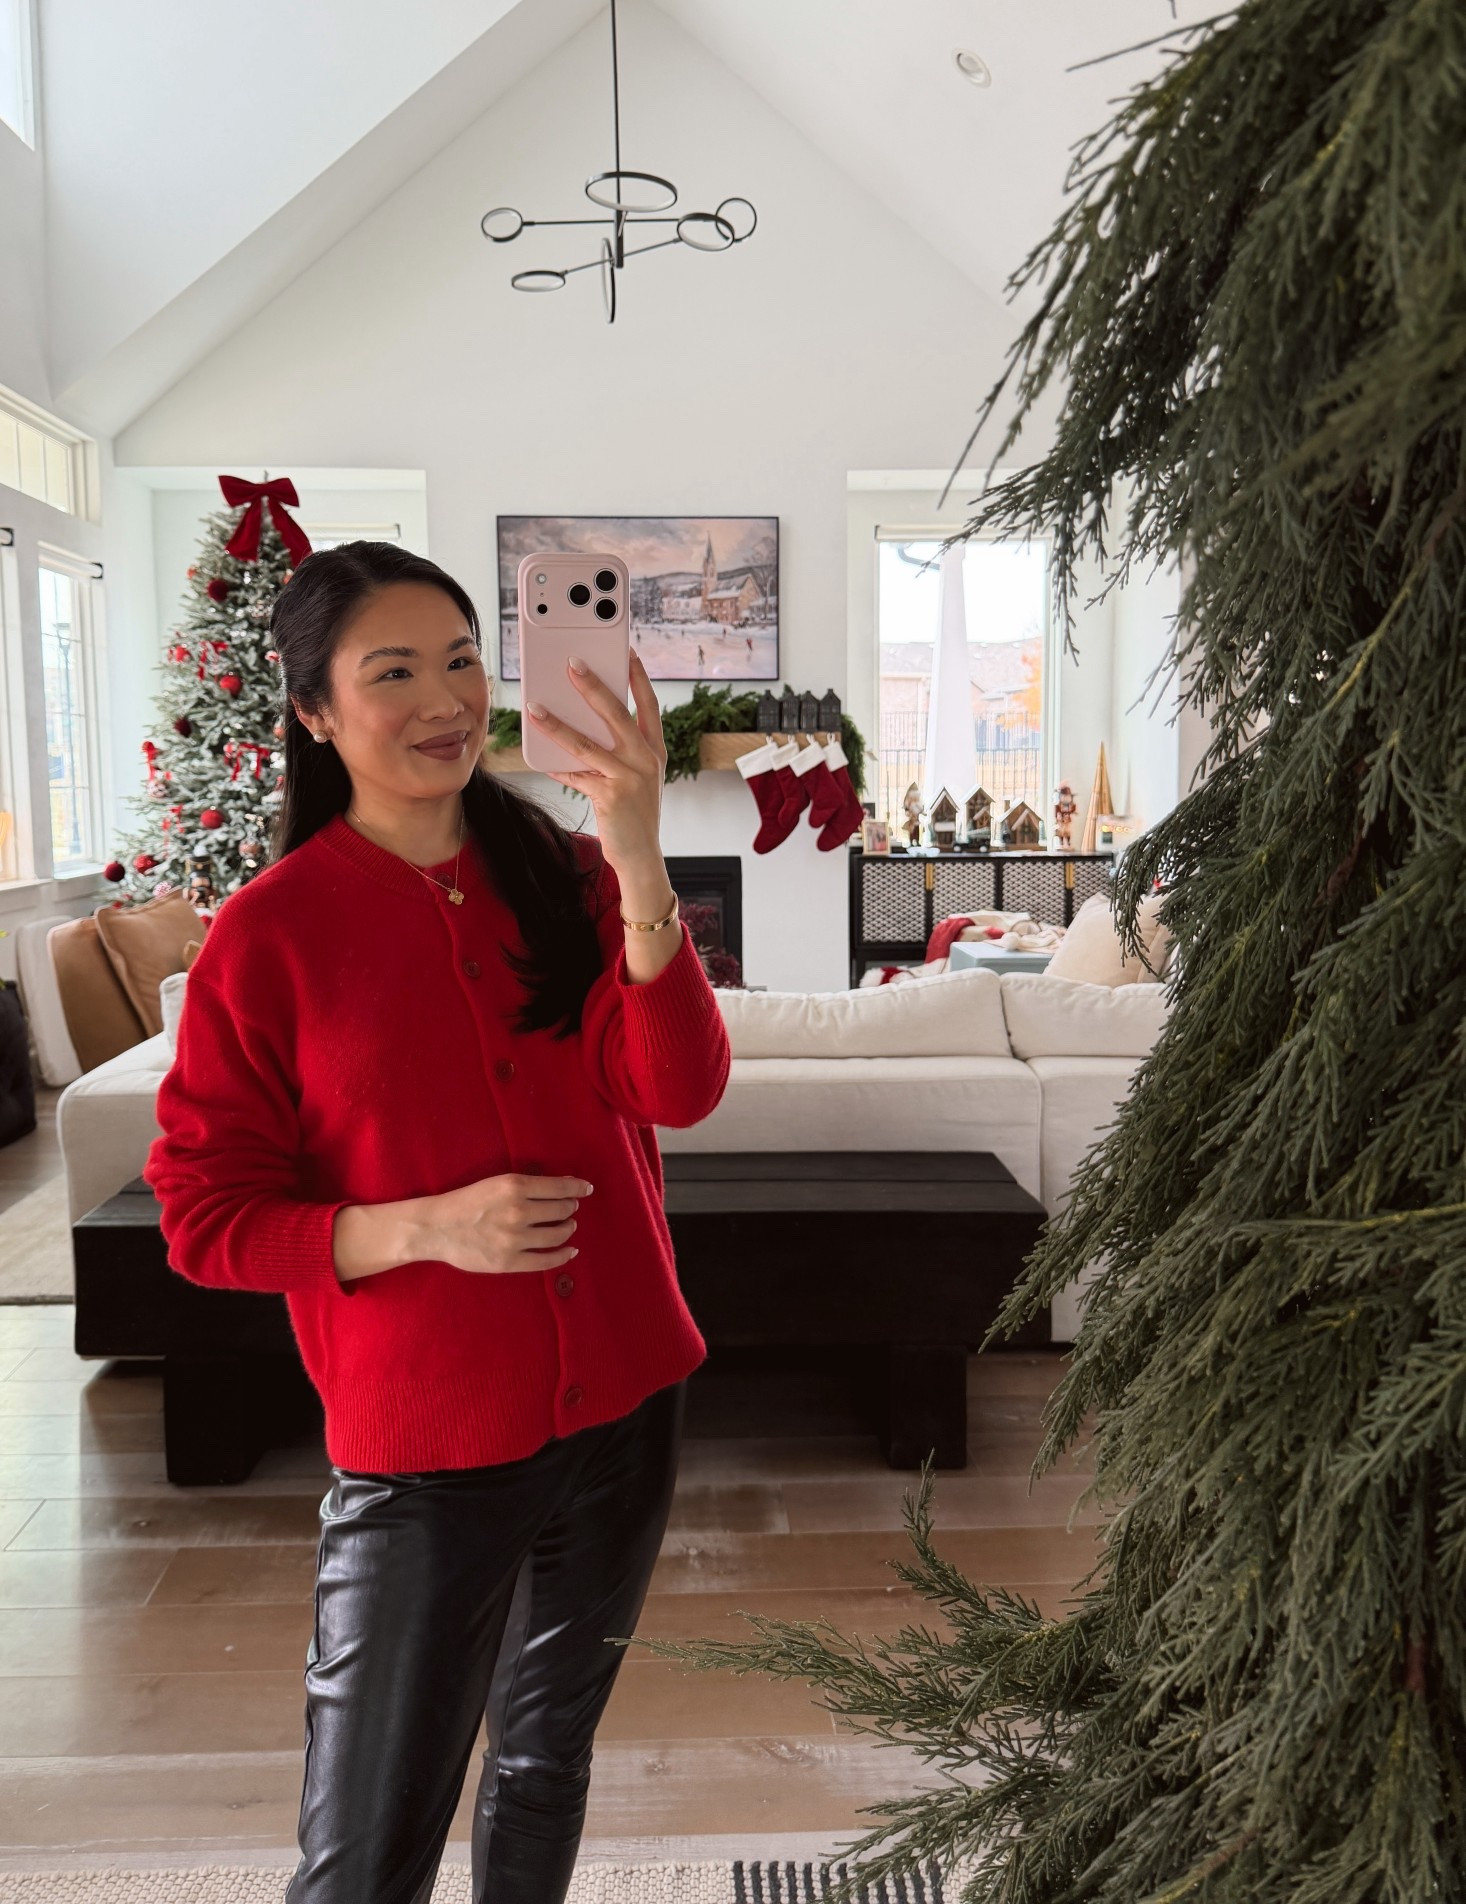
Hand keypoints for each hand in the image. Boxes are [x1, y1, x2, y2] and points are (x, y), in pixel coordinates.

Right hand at [422, 1172, 590, 1276]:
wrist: (437, 1228)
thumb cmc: (467, 1202)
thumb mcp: (497, 1183)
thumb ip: (528, 1186)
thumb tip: (564, 1187)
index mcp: (515, 1186)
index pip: (560, 1187)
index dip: (578, 1188)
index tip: (587, 1189)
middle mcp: (518, 1211)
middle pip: (562, 1210)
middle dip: (570, 1208)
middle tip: (570, 1208)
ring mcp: (514, 1239)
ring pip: (557, 1235)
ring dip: (568, 1229)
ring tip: (568, 1226)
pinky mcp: (509, 1261)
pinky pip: (546, 1260)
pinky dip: (563, 1255)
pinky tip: (570, 1251)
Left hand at [523, 648, 664, 869]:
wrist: (641, 855)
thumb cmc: (632, 811)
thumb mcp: (633, 775)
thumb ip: (615, 750)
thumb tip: (579, 723)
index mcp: (654, 749)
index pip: (649, 704)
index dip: (638, 676)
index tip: (627, 650)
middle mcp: (646, 759)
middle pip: (617, 713)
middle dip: (593, 685)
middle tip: (572, 663)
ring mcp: (630, 778)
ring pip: (587, 743)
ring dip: (557, 723)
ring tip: (535, 707)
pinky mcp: (610, 796)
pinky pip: (575, 775)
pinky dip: (556, 767)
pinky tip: (540, 759)